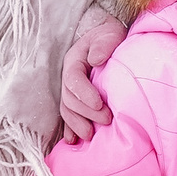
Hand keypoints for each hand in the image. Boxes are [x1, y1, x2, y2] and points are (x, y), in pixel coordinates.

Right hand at [58, 10, 125, 141]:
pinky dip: (70, 129)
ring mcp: (70, 90)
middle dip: (86, 112)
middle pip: (70, 98)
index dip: (84, 93)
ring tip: (89, 136)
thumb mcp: (109, 34)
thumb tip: (96, 59)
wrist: (106, 39)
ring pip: (67, 109)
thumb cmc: (109, 37)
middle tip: (106, 120)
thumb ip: (102, 45)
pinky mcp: (76, 100)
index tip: (99, 104)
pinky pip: (69, 115)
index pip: (73, 79)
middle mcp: (68, 77)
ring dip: (76, 124)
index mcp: (74, 61)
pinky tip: (73, 141)